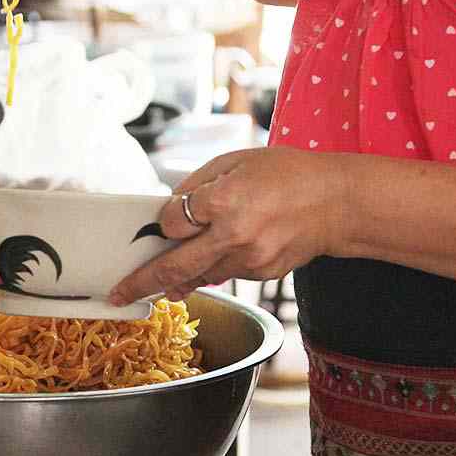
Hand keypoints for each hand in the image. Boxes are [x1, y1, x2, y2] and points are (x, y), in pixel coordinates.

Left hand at [108, 148, 350, 306]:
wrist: (336, 202)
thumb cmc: (286, 173)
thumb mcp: (236, 161)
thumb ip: (198, 185)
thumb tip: (169, 210)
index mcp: (225, 201)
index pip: (172, 221)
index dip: (165, 221)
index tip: (165, 220)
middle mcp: (234, 235)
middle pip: (174, 265)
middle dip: (142, 282)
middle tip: (118, 294)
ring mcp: (250, 260)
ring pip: (199, 276)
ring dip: (176, 280)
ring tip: (155, 287)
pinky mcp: (262, 274)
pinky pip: (227, 274)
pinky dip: (214, 268)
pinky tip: (216, 259)